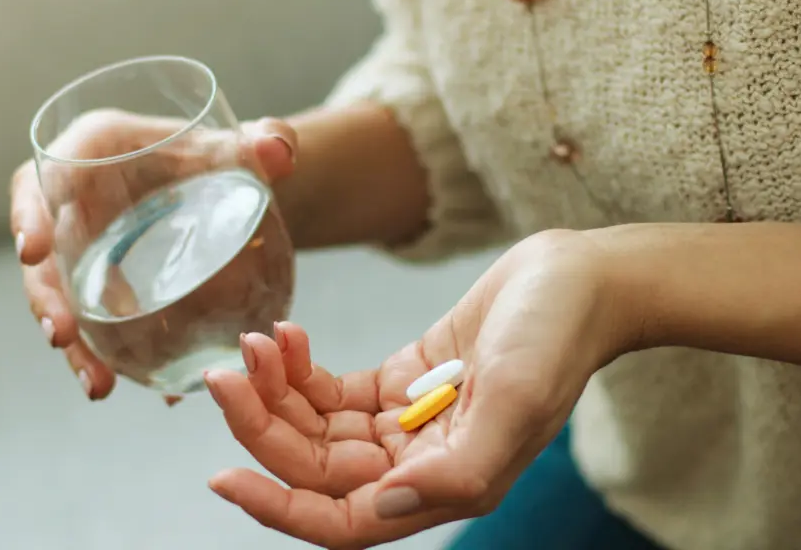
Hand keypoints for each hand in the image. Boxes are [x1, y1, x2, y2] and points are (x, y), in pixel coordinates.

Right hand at [9, 109, 297, 400]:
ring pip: (62, 298)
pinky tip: (123, 385)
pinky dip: (104, 355)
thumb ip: (267, 141)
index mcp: (93, 152)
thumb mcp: (247, 147)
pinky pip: (92, 321)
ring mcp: (84, 247)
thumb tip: (278, 152)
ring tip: (97, 385)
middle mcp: (75, 201)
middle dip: (45, 296)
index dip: (30, 214)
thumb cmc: (222, 154)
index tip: (33, 252)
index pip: (45, 176)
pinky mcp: (102, 283)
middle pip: (43, 251)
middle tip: (61, 336)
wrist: (229, 186)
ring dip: (75, 344)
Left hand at [204, 230, 634, 548]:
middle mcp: (418, 463)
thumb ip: (456, 467)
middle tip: (226, 371)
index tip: (223, 476)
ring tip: (256, 340)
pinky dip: (301, 367)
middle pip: (315, 466)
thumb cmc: (558, 338)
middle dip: (263, 423)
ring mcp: (405, 422)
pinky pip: (331, 389)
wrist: (577, 280)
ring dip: (276, 389)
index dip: (278, 506)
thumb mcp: (516, 400)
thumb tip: (380, 505)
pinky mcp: (400, 381)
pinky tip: (287, 335)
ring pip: (315, 426)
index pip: (341, 519)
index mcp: (445, 484)